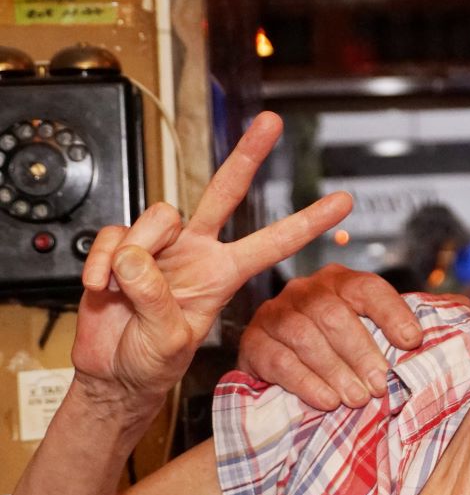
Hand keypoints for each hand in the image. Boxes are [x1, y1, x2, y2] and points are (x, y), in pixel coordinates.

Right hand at [73, 113, 350, 401]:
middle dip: (248, 155)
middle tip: (272, 121)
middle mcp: (197, 250)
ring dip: (137, 251)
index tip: (344, 203)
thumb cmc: (151, 361)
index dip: (307, 222)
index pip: (273, 242)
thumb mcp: (168, 342)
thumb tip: (137, 259)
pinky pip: (115, 235)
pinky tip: (101, 286)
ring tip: (121, 288)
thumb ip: (158, 301)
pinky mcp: (123, 246)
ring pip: (159, 215)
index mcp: (223, 274)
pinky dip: (102, 261)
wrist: (112, 372)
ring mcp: (161, 246)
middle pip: (226, 191)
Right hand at [236, 266, 444, 410]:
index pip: (369, 288)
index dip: (393, 313)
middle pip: (334, 314)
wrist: (283, 367)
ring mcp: (276, 315)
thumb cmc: (342, 348)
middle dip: (362, 351)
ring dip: (335, 370)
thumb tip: (466, 308)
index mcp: (342, 281)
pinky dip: (305, 382)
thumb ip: (420, 315)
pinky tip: (327, 401)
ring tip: (358, 399)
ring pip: (305, 336)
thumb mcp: (378, 329)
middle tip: (382, 385)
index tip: (414, 343)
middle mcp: (306, 290)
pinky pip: (278, 360)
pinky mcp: (254, 344)